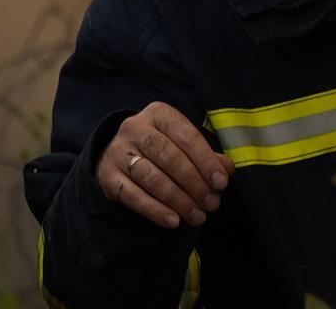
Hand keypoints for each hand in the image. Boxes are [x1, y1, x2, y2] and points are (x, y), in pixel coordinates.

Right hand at [96, 101, 230, 228]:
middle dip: (194, 183)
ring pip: (151, 177)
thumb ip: (206, 155)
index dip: (206, 161)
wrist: (118, 153)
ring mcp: (118, 151)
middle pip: (168, 157)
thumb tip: (227, 169)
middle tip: (212, 204)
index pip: (186, 135)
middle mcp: (135, 128)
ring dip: (178, 200)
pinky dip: (154, 210)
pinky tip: (173, 221)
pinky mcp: (108, 175)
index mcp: (158, 113)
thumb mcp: (182, 144)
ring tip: (197, 216)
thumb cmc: (160, 148)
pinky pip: (133, 196)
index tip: (221, 183)